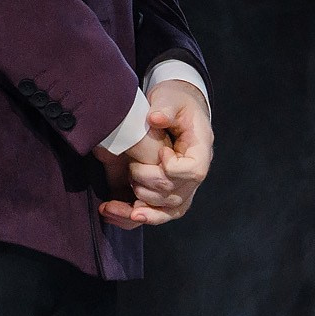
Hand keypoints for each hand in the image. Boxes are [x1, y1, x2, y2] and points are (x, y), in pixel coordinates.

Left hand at [100, 79, 212, 229]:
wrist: (175, 108)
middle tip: (131, 167)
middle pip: (174, 194)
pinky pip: (160, 215)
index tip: (159, 152)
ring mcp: (184, 186)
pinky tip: (118, 214)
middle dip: (146, 183)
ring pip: (166, 211)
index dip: (171, 168)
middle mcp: (195, 172)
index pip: (193, 171)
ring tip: (113, 203)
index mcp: (201, 148)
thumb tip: (154, 119)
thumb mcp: (171, 97)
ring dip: (138, 209)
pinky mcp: (170, 193)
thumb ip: (165, 108)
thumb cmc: (175, 102)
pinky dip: (139, 217)